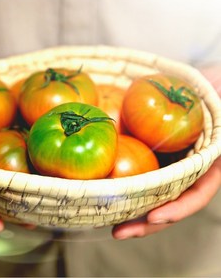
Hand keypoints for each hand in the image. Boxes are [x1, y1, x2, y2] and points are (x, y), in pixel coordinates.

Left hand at [112, 64, 220, 239]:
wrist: (194, 82)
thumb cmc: (211, 90)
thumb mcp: (217, 107)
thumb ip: (217, 119)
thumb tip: (216, 107)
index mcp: (207, 162)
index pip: (197, 193)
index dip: (178, 208)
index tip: (155, 217)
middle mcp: (186, 168)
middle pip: (168, 202)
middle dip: (145, 221)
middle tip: (118, 232)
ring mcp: (167, 164)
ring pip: (150, 194)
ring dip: (130, 210)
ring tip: (104, 220)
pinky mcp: (149, 156)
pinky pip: (136, 174)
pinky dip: (123, 186)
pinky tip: (106, 191)